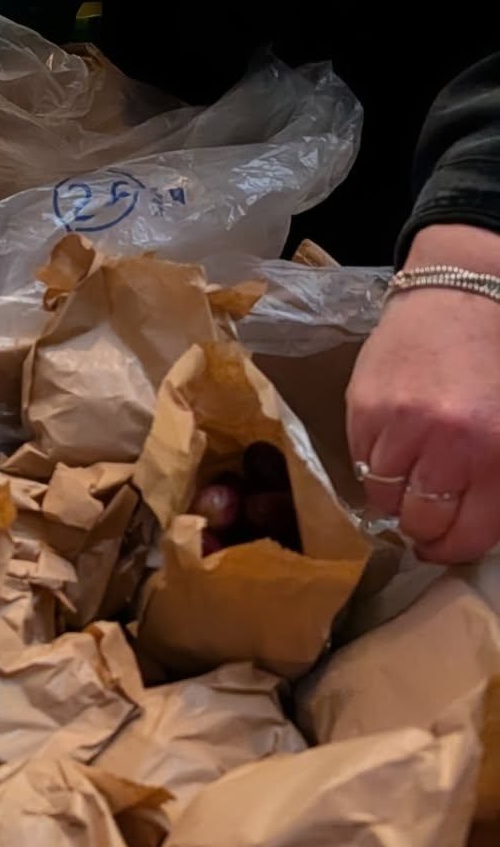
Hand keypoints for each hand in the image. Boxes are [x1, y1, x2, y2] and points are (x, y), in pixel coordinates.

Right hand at [347, 224, 499, 563]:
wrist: (461, 296)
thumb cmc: (497, 363)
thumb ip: (495, 479)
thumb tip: (468, 527)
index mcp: (496, 454)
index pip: (467, 534)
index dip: (452, 549)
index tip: (444, 547)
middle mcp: (447, 446)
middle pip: (419, 521)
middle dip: (422, 528)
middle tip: (424, 519)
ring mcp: (399, 426)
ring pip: (382, 496)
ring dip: (394, 494)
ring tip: (406, 478)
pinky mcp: (362, 408)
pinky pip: (359, 460)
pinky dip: (373, 461)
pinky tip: (391, 443)